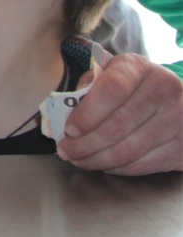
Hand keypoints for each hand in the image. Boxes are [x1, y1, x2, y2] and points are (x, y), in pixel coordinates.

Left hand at [56, 52, 182, 174]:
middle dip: (84, 144)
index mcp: (138, 67)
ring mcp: (179, 118)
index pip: (112, 89)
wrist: (174, 99)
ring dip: (97, 160)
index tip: (69, 129)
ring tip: (78, 160)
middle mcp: (164, 89)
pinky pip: (143, 165)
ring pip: (128, 150)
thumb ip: (88, 87)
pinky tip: (103, 164)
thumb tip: (66, 111)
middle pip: (118, 125)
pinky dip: (117, 169)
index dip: (87, 113)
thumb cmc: (129, 87)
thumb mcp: (108, 75)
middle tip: (65, 151)